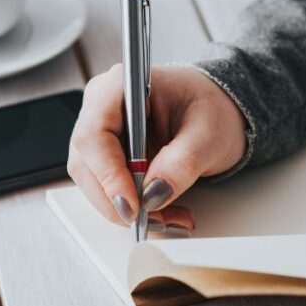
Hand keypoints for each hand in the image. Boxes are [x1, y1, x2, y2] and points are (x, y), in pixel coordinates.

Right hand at [67, 64, 246, 230]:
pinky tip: (161, 212)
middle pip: (87, 163)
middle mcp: (103, 108)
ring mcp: (102, 133)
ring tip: (168, 218)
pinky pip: (107, 189)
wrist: (218, 112)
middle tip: (154, 219)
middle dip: (118, 200)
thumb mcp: (208, 135)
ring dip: (128, 209)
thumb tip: (154, 194)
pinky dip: (133, 207)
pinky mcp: (108, 156)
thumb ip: (182, 163)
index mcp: (121, 86)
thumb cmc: (211, 108)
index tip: (132, 204)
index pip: (95, 134)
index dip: (108, 174)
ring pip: (94, 182)